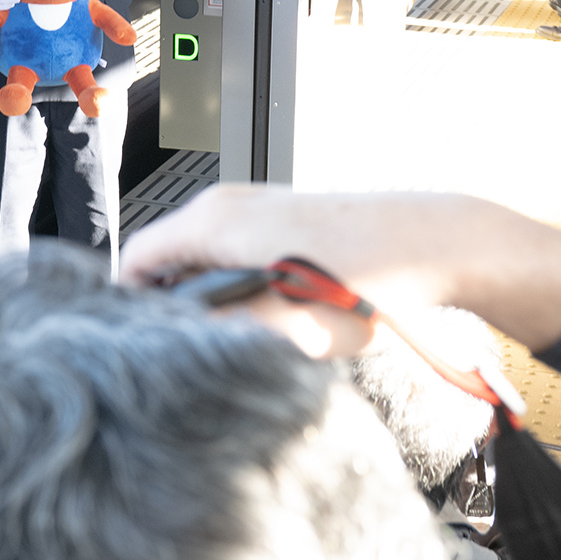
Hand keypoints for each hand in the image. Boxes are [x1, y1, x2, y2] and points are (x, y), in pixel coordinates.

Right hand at [120, 185, 560, 352]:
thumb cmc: (369, 278)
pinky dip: (236, 285)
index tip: (136, 349)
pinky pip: (234, 253)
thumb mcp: (286, 329)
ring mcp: (255, 208)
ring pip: (201, 259)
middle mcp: (226, 205)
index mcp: (212, 221)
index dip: (127, 309)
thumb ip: (222, 340)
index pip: (136, 261)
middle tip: (186, 354)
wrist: (432, 244)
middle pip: (166, 261)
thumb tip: (184, 354)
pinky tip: (267, 318)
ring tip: (230, 340)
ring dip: (208, 300)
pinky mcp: (282, 218)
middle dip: (171, 309)